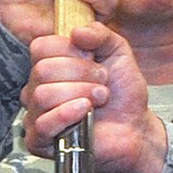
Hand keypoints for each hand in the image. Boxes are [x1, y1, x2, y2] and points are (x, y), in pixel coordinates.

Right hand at [22, 23, 168, 172]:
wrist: (135, 127)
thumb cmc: (123, 94)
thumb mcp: (118, 53)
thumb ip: (100, 34)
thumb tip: (77, 32)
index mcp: (51, 64)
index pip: (41, 47)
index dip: (70, 50)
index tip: (93, 59)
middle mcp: (39, 88)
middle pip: (42, 70)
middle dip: (81, 74)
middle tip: (101, 83)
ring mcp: (37, 114)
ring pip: (43, 95)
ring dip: (80, 94)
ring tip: (99, 99)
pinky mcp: (40, 141)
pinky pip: (42, 124)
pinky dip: (66, 115)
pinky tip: (84, 112)